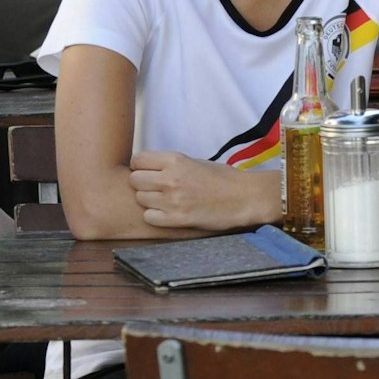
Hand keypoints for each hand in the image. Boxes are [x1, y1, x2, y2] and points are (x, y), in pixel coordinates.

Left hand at [129, 151, 264, 229]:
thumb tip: (149, 169)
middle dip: (142, 183)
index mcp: (175, 160)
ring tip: (165, 200)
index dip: (140, 166)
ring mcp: (172, 200)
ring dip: (149, 200)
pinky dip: (155, 216)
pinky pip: (149, 217)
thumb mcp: (195, 162)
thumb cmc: (223, 179)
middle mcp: (170, 178)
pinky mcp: (176, 219)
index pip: (137, 160)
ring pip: (140, 198)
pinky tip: (168, 213)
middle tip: (155, 187)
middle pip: (134, 180)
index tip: (147, 171)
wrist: (243, 198)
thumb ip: (171, 165)